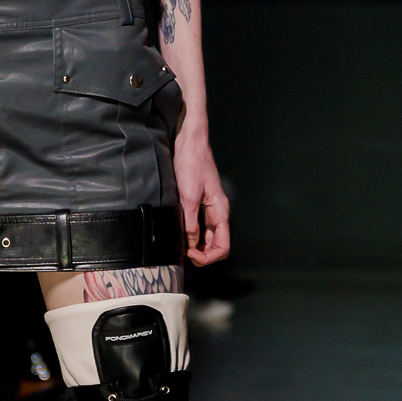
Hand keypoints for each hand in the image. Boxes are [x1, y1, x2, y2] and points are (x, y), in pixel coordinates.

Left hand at [173, 125, 230, 265]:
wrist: (189, 142)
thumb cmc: (192, 164)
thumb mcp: (188, 196)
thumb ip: (190, 222)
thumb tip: (190, 244)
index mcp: (221, 211)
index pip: (223, 247)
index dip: (208, 257)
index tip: (190, 253)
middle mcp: (217, 213)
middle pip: (215, 245)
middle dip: (201, 254)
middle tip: (182, 252)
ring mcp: (209, 209)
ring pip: (206, 237)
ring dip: (195, 245)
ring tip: (179, 245)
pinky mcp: (199, 204)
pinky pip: (198, 226)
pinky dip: (190, 234)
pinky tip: (178, 233)